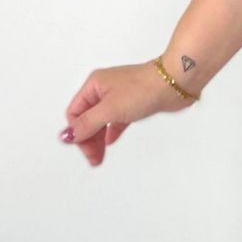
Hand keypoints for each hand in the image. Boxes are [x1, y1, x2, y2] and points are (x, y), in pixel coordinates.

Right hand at [59, 60, 195, 167]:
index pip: (75, 113)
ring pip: (102, 120)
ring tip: (99, 157)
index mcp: (94, 85)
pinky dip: (112, 131)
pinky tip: (110, 141)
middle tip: (93, 158)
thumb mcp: (110, 109)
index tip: (85, 149)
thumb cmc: (144, 88)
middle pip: (88, 118)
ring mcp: (120, 96)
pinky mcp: (134, 103)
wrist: (174, 82)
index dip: (77, 132)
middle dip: (88, 139)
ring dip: (99, 138)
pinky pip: (116, 119)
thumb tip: (68, 135)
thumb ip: (88, 124)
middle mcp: (104, 89)